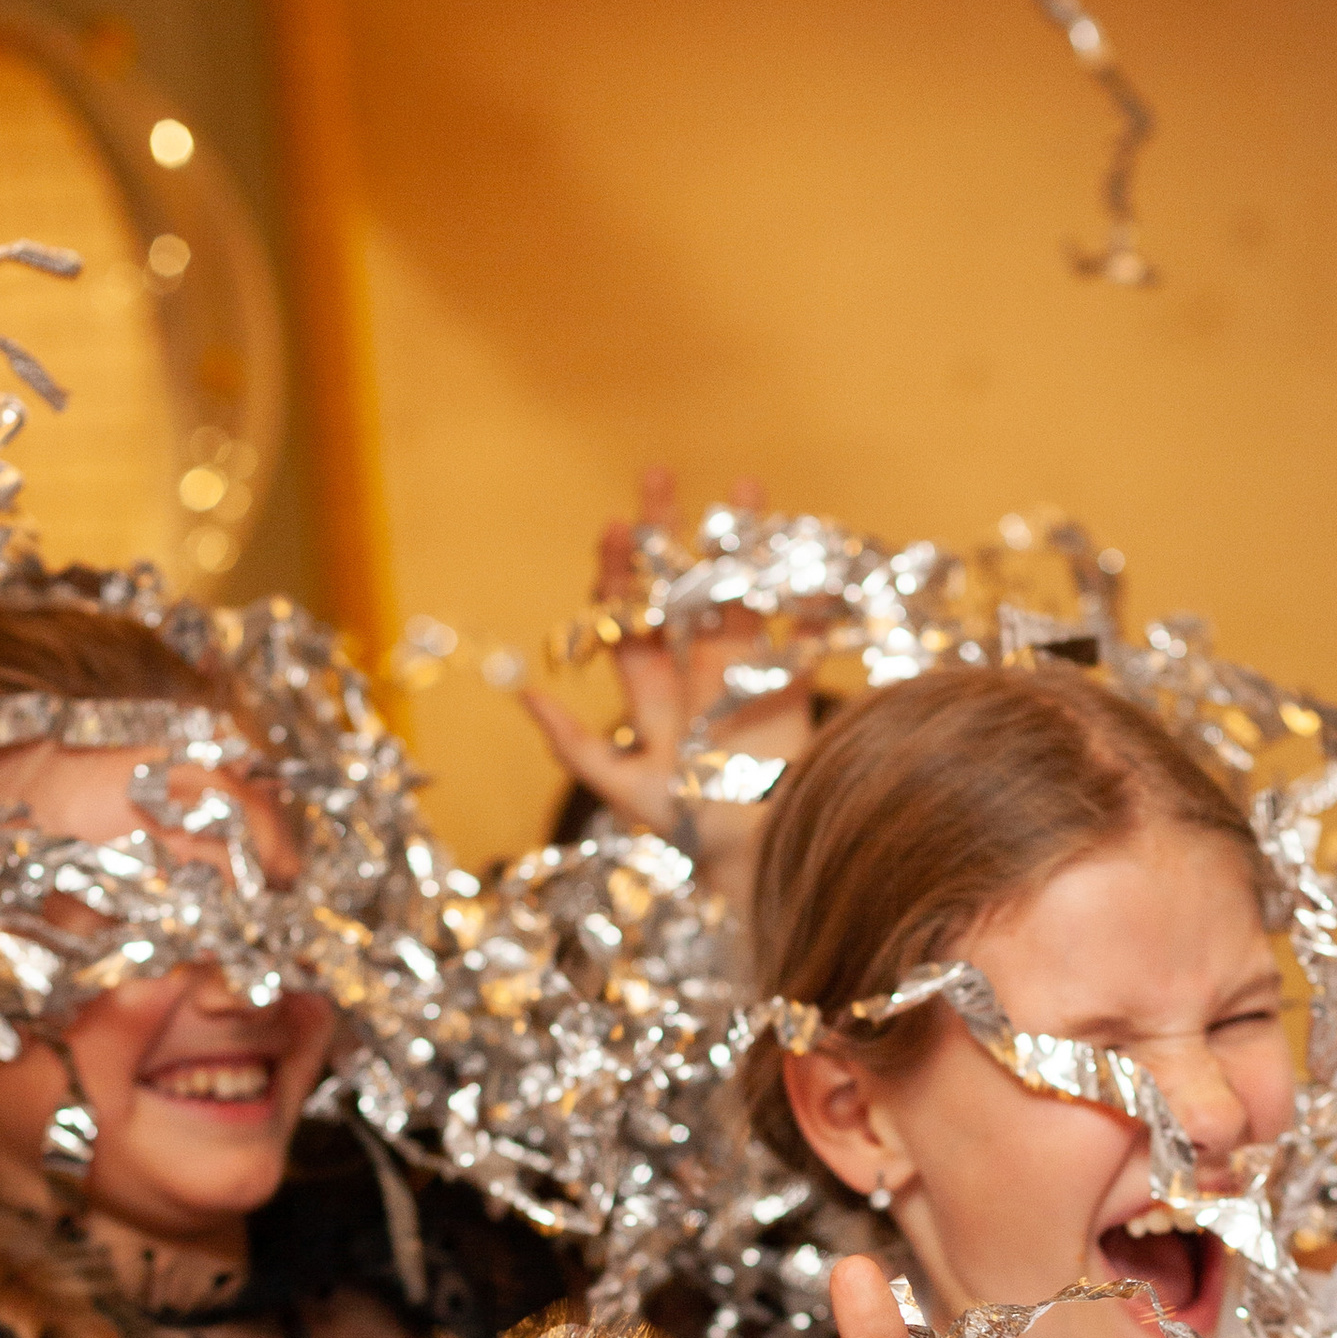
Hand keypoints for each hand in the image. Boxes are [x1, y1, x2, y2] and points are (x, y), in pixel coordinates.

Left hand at [518, 465, 818, 901]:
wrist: (760, 861)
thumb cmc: (692, 834)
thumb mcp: (625, 791)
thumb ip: (577, 748)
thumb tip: (526, 694)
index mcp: (651, 695)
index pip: (626, 621)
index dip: (616, 575)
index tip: (614, 527)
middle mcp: (694, 677)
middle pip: (674, 595)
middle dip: (665, 539)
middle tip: (656, 477)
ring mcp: (743, 677)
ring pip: (736, 597)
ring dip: (737, 545)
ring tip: (744, 489)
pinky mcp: (791, 688)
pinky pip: (802, 631)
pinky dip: (810, 597)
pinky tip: (810, 554)